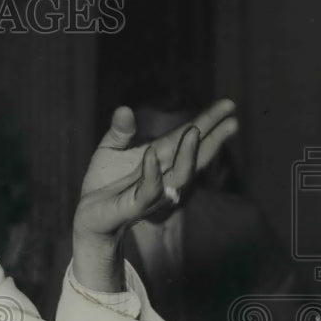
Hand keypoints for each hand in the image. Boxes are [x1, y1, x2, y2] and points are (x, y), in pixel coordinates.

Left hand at [72, 99, 237, 291]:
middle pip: (195, 156)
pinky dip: (152, 172)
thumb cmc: (104, 182)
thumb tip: (123, 109)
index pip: (186, 138)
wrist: (88, 215)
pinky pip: (149, 190)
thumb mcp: (110, 150)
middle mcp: (165, 175)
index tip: (228, 105)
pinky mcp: (135, 205)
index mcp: (161, 158)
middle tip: (232, 118)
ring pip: (180, 176)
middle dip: (214, 138)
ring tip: (194, 130)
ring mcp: (154, 192)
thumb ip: (120, 131)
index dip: (207, 122)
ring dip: (188, 154)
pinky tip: (151, 153)